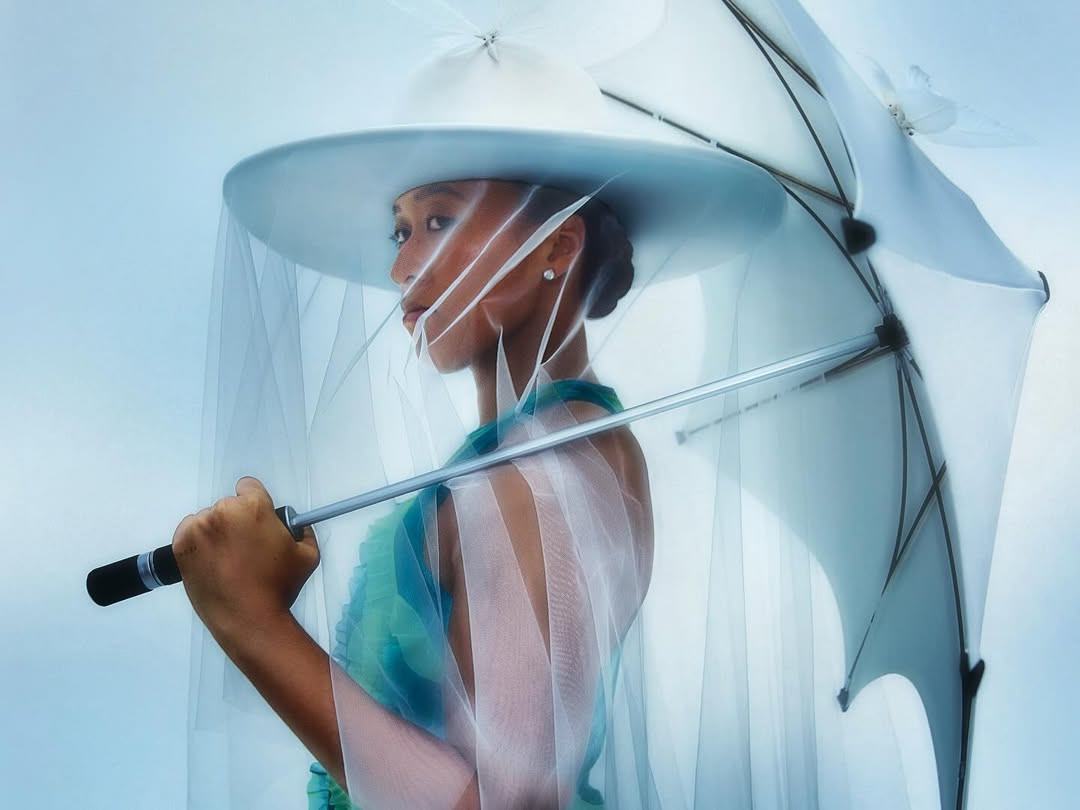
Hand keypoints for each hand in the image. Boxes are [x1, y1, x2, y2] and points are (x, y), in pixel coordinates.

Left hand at [172, 477, 318, 639]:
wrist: (247, 618)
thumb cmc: (277, 587)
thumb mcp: (307, 555)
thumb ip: (303, 531)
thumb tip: (296, 526)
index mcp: (254, 507)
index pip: (248, 486)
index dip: (255, 502)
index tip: (256, 519)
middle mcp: (223, 512)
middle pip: (228, 506)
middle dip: (237, 521)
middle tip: (246, 547)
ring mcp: (199, 529)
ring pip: (208, 519)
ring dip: (216, 532)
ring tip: (228, 558)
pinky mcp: (181, 546)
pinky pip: (189, 533)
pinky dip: (198, 543)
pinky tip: (212, 561)